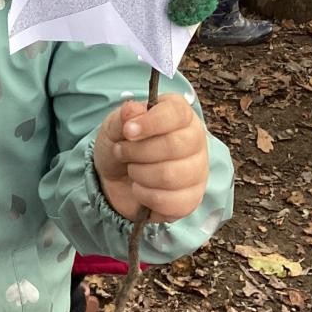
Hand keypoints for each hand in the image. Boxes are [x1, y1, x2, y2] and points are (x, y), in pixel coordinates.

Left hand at [93, 95, 208, 223]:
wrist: (115, 180)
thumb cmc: (122, 145)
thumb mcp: (114, 127)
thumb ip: (123, 117)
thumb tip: (132, 109)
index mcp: (180, 114)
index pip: (176, 113)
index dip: (150, 122)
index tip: (128, 131)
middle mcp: (195, 139)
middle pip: (173, 146)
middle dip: (138, 152)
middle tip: (122, 152)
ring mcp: (197, 170)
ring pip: (170, 175)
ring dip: (139, 174)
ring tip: (132, 169)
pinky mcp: (192, 197)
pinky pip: (170, 201)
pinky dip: (145, 196)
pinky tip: (140, 188)